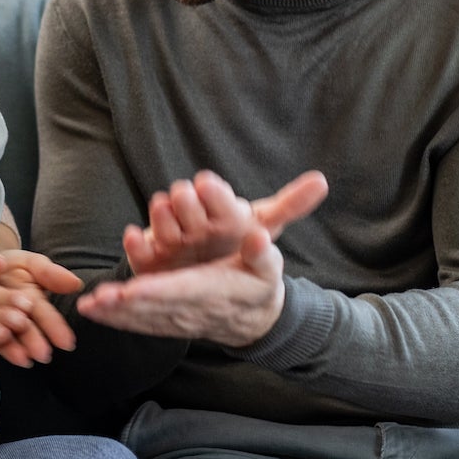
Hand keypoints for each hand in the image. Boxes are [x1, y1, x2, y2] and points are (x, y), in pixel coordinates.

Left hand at [81, 221, 286, 346]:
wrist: (255, 321)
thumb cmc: (259, 284)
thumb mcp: (269, 266)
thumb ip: (263, 252)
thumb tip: (259, 236)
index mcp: (216, 292)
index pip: (183, 291)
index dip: (159, 290)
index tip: (135, 289)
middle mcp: (193, 309)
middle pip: (155, 307)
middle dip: (126, 305)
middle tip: (99, 299)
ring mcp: (178, 320)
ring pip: (142, 318)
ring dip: (114, 314)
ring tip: (88, 307)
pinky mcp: (168, 324)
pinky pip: (139, 324)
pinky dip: (115, 320)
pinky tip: (92, 313)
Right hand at [123, 170, 328, 274]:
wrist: (209, 277)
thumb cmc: (236, 242)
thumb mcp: (265, 223)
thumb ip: (290, 204)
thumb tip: (322, 180)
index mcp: (219, 207)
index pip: (212, 189)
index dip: (211, 190)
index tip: (208, 188)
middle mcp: (192, 216)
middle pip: (183, 197)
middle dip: (186, 201)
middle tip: (192, 215)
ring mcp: (170, 234)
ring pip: (162, 216)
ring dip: (163, 218)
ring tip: (171, 229)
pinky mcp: (150, 256)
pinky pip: (140, 247)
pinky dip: (137, 241)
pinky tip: (137, 236)